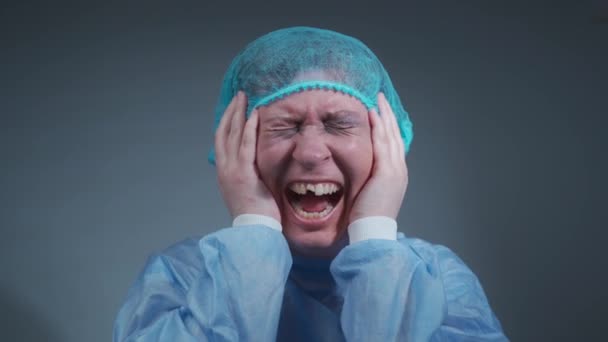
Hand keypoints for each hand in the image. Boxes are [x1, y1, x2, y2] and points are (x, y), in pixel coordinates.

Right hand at [214, 91, 280, 221]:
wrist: (254, 230)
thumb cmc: (255, 212)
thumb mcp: (246, 189)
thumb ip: (247, 172)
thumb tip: (255, 160)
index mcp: (224, 171)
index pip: (221, 140)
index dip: (226, 122)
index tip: (234, 108)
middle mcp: (224, 168)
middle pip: (224, 133)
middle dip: (231, 112)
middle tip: (240, 96)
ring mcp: (232, 171)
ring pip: (233, 136)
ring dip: (239, 114)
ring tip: (245, 99)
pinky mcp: (244, 174)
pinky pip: (246, 146)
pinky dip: (249, 129)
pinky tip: (254, 116)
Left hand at [349, 93, 408, 221]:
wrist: (372, 231)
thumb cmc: (366, 218)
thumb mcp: (369, 195)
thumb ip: (368, 181)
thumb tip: (359, 174)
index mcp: (396, 176)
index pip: (393, 146)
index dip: (388, 128)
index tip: (381, 115)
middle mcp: (399, 170)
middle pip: (395, 136)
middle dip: (388, 116)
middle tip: (382, 99)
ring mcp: (395, 170)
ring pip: (391, 136)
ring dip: (384, 116)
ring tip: (378, 100)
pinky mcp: (387, 172)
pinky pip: (383, 143)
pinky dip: (379, 127)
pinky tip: (373, 114)